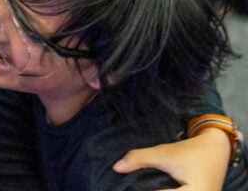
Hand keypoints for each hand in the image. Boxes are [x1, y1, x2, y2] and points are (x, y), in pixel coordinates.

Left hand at [113, 128, 228, 190]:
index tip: (124, 187)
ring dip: (155, 190)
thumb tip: (117, 168)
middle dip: (148, 189)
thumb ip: (140, 160)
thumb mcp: (165, 153)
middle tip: (129, 185)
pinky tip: (149, 187)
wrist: (217, 148)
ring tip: (139, 185)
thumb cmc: (191, 151)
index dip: (140, 190)